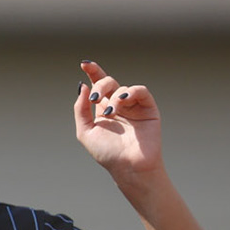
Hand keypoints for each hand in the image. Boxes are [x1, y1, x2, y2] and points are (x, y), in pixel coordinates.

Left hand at [74, 61, 163, 180]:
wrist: (128, 166)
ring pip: (122, 88)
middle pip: (109, 82)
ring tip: (110, 112)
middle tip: (95, 98)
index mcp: (103, 109)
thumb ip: (80, 109)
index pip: (98, 85)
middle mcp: (118, 105)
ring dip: (113, 96)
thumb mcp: (85, 131)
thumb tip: (82, 86)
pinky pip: (140, 91)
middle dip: (100, 84)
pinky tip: (122, 101)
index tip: (84, 64)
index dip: (93, 72)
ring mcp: (133, 106)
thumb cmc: (106, 152)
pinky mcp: (148, 109)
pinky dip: (130, 92)